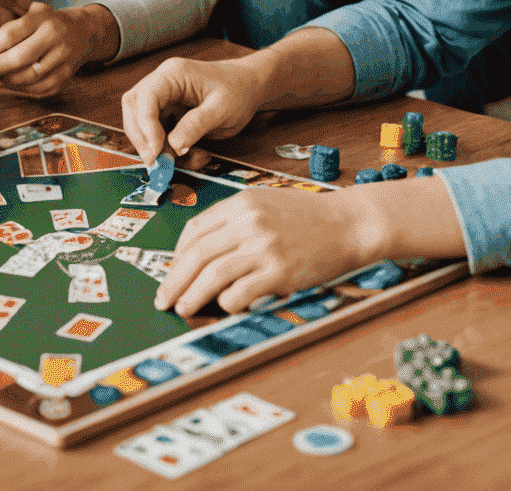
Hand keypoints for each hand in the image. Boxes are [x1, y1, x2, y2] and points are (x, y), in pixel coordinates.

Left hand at [0, 1, 115, 96]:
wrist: (82, 30)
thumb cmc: (46, 20)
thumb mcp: (30, 9)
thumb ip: (8, 16)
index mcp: (41, 16)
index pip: (10, 34)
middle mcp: (55, 34)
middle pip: (20, 57)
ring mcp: (64, 55)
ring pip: (30, 76)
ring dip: (8, 81)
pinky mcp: (68, 73)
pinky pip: (41, 87)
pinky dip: (23, 89)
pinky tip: (10, 84)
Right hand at [120, 54, 270, 165]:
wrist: (249, 86)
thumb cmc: (238, 91)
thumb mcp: (222, 110)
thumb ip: (196, 125)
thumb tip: (173, 146)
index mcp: (174, 74)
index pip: (145, 98)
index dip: (145, 126)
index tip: (156, 152)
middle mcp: (163, 82)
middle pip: (134, 109)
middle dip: (142, 139)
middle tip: (157, 163)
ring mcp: (164, 97)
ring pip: (141, 124)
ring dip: (156, 147)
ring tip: (183, 160)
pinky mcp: (169, 112)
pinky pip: (158, 133)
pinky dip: (169, 150)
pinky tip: (192, 155)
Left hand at [155, 186, 361, 316]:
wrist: (347, 224)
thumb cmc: (307, 217)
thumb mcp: (265, 205)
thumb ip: (235, 222)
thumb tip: (201, 253)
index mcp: (241, 202)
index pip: (195, 229)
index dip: (177, 254)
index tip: (172, 271)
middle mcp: (248, 221)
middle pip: (196, 254)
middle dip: (174, 279)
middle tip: (163, 298)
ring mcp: (263, 246)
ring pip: (212, 274)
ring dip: (191, 296)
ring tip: (183, 309)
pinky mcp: (279, 271)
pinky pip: (240, 292)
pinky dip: (226, 303)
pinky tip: (224, 307)